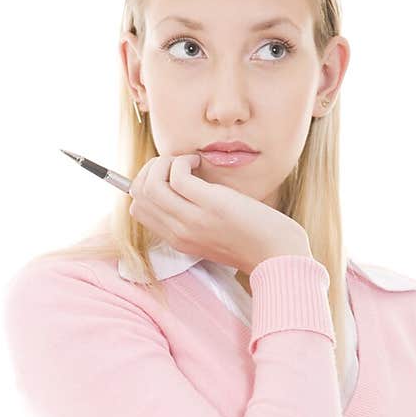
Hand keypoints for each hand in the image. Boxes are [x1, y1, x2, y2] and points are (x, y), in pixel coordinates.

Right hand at [127, 152, 309, 274]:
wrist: (277, 255)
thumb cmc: (252, 239)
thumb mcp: (212, 232)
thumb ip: (193, 215)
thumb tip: (180, 181)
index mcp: (178, 239)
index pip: (139, 209)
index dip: (146, 185)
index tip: (168, 176)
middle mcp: (179, 232)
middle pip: (138, 195)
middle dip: (150, 170)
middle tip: (175, 164)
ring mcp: (192, 220)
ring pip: (150, 184)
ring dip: (164, 163)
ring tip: (187, 163)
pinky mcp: (209, 206)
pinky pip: (177, 175)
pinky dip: (183, 161)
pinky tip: (199, 163)